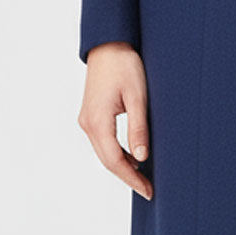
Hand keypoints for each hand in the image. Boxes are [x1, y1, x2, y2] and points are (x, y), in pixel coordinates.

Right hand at [77, 42, 152, 199]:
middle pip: (107, 160)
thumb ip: (138, 128)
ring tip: (143, 176)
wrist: (108, 44)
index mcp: (97, 122)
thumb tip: (142, 158)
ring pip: (104, 152)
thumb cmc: (124, 65)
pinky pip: (103, 141)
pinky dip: (117, 152)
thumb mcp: (137, 96)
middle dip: (127, 176)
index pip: (115, 161)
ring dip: (122, 165)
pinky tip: (133, 155)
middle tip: (148, 189)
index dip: (132, 178)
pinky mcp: (90, 114)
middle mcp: (87, 124)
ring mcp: (87, 119)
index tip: (148, 190)